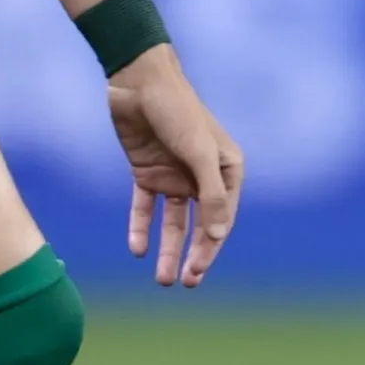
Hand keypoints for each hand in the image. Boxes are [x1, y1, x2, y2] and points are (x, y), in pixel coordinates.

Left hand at [109, 48, 241, 286]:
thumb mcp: (199, 153)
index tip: (198, 269)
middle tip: (185, 283)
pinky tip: (137, 249)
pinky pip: (145, 207)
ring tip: (163, 280)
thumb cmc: (178, 112)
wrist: (138, 81)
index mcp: (227, 170)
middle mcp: (202, 176)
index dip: (211, 247)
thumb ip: (210, 195)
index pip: (222, 218)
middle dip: (194, 255)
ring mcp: (174, 175)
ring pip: (174, 222)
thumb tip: (217, 236)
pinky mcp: (147, 172)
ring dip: (169, 250)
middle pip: (200, 226)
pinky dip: (141, 228)